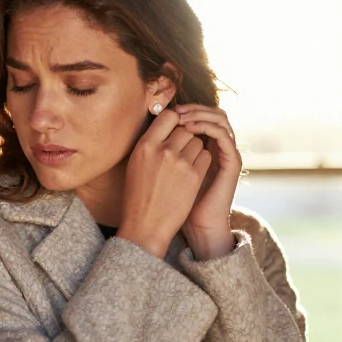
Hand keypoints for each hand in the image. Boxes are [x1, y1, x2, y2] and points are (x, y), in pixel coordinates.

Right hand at [119, 109, 212, 258]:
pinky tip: (192, 174)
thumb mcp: (136, 164)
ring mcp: (180, 163)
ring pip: (198, 142)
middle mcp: (163, 150)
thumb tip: (167, 125)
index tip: (175, 130)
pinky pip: (206, 156)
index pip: (169, 116)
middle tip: (180, 151)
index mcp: (145, 145)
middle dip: (186, 137)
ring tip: (184, 165)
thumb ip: (151, 143)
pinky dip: (202, 162)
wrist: (145, 226)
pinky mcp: (194, 176)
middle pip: (186, 128)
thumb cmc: (138, 195)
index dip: (176, 121)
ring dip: (195, 150)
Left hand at [174, 103, 241, 259]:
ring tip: (182, 118)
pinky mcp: (233, 161)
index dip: (186, 109)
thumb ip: (165, 149)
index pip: (202, 114)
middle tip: (176, 110)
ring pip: (220, 118)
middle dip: (193, 108)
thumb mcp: (167, 170)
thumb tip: (150, 127)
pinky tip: (190, 128)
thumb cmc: (177, 201)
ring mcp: (228, 153)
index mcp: (207, 146)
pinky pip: (223, 134)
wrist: (197, 224)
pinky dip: (207, 127)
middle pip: (212, 112)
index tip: (167, 109)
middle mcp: (220, 146)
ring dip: (200, 114)